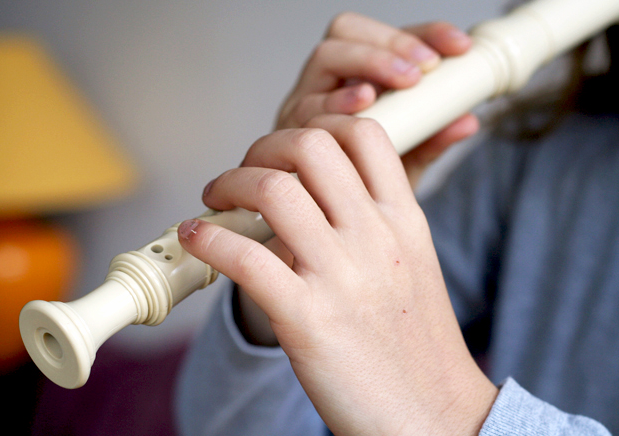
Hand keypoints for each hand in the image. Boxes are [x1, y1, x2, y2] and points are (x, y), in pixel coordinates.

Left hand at [179, 115, 497, 434]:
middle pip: (311, 146)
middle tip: (245, 170)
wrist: (430, 412)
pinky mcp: (307, 318)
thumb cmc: (414, 343)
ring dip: (228, 184)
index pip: (363, 133)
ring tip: (215, 200)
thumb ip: (374, 221)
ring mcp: (341, 275)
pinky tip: (197, 238)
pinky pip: (245, 256)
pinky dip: (208, 238)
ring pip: (273, 189)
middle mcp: (374, 237)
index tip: (288, 148)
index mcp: (403, 219)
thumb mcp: (411, 264)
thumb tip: (316, 195)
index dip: (317, 123)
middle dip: (264, 146)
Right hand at [276, 13, 478, 188]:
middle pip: (347, 33)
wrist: (327, 232)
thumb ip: (431, 141)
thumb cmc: (361, 193)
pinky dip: (337, 101)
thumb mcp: (405, 164)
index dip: (421, 33)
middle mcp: (326, 86)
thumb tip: (468, 121)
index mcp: (355, 80)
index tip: (459, 47)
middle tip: (424, 70)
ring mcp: (303, 106)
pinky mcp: (284, 132)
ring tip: (403, 83)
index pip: (384, 37)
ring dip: (369, 62)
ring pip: (325, 57)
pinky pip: (306, 106)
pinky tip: (361, 110)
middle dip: (390, 43)